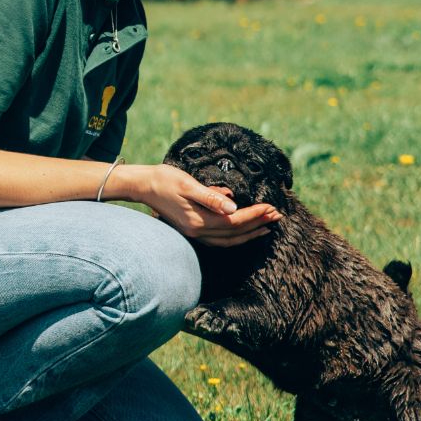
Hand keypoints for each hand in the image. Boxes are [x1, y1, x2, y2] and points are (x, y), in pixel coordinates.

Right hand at [122, 165, 279, 245]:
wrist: (143, 185)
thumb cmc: (165, 180)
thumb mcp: (189, 184)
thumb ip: (211, 197)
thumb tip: (233, 206)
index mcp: (198, 220)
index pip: (234, 220)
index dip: (255, 215)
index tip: (272, 207)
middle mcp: (197, 231)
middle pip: (235, 232)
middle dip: (258, 224)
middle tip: (277, 215)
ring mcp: (194, 233)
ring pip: (229, 240)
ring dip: (250, 233)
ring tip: (267, 227)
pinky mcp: (192, 230)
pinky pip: (220, 239)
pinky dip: (235, 236)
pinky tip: (243, 231)